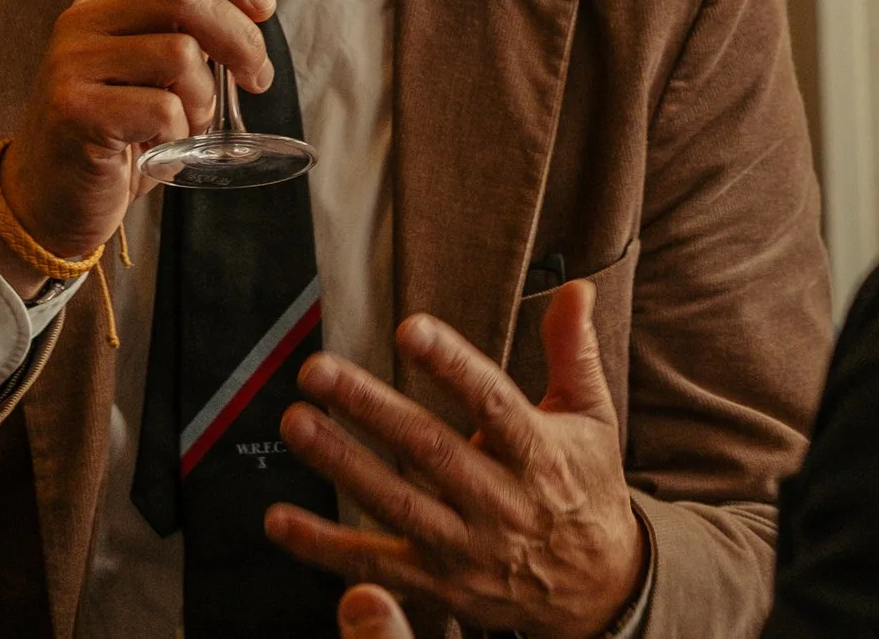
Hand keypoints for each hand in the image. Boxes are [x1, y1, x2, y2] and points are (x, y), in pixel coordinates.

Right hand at [0, 0, 274, 294]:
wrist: (49, 200)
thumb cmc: (115, 135)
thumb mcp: (148, 72)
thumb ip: (184, 36)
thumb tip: (252, 18)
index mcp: (102, 2)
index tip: (265, 8)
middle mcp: (81, 22)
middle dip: (240, 36)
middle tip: (257, 76)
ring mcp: (72, 64)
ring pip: (180, 53)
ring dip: (205, 97)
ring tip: (190, 125)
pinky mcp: (75, 110)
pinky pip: (164, 108)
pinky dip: (181, 134)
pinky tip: (160, 149)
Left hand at [268, 281, 644, 638]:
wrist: (597, 589)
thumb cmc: (587, 489)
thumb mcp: (593, 417)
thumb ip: (574, 351)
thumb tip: (575, 289)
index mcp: (539, 454)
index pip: (492, 403)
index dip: (451, 365)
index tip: (410, 330)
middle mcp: (500, 502)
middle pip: (429, 449)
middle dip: (369, 407)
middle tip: (318, 371)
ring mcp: (466, 547)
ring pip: (396, 503)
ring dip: (340, 463)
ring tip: (296, 423)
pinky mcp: (439, 583)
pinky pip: (376, 563)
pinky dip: (325, 546)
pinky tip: (281, 519)